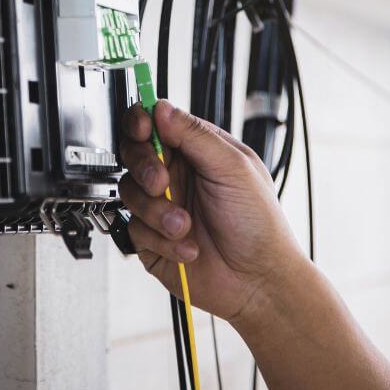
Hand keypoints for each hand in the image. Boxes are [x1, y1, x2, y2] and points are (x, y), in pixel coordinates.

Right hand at [117, 100, 308, 323]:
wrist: (258, 280)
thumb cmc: (260, 225)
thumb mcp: (234, 169)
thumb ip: (195, 135)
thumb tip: (162, 108)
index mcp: (198, 152)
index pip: (157, 124)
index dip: (142, 122)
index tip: (143, 128)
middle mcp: (178, 176)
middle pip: (134, 153)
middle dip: (144, 166)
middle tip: (162, 181)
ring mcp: (163, 207)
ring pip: (130, 192)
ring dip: (158, 211)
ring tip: (185, 225)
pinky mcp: (152, 239)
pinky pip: (136, 229)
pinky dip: (162, 240)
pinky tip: (188, 246)